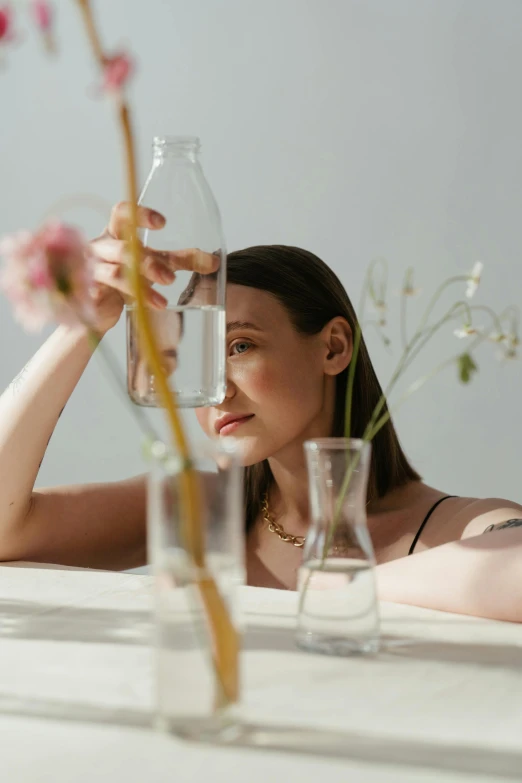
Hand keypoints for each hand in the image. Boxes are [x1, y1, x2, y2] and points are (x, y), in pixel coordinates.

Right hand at [89, 201, 218, 334]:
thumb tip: (215, 262)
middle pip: (122, 247)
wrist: (98, 307)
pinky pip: (102, 294)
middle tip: (171, 278)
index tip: (163, 223)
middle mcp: (100, 247)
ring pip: (114, 272)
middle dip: (147, 263)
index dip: (139, 214)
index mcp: (116, 233)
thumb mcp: (155, 263)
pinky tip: (135, 306)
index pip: (122, 212)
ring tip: (162, 302)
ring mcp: (91, 269)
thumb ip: (183, 260)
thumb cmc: (126, 275)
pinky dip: (120, 300)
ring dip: (139, 286)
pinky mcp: (88, 292)